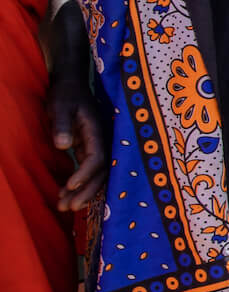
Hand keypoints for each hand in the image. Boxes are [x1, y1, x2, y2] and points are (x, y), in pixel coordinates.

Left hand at [50, 75, 108, 211]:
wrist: (72, 84)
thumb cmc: (65, 94)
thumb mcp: (60, 106)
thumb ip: (62, 125)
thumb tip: (63, 145)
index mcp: (100, 129)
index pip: (97, 157)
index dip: (85, 174)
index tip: (70, 186)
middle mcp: (105, 140)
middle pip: (102, 172)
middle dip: (86, 191)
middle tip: (68, 207)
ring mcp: (100, 145)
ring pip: (98, 175)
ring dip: (83, 192)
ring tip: (64, 207)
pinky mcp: (92, 148)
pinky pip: (91, 171)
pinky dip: (80, 184)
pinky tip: (66, 195)